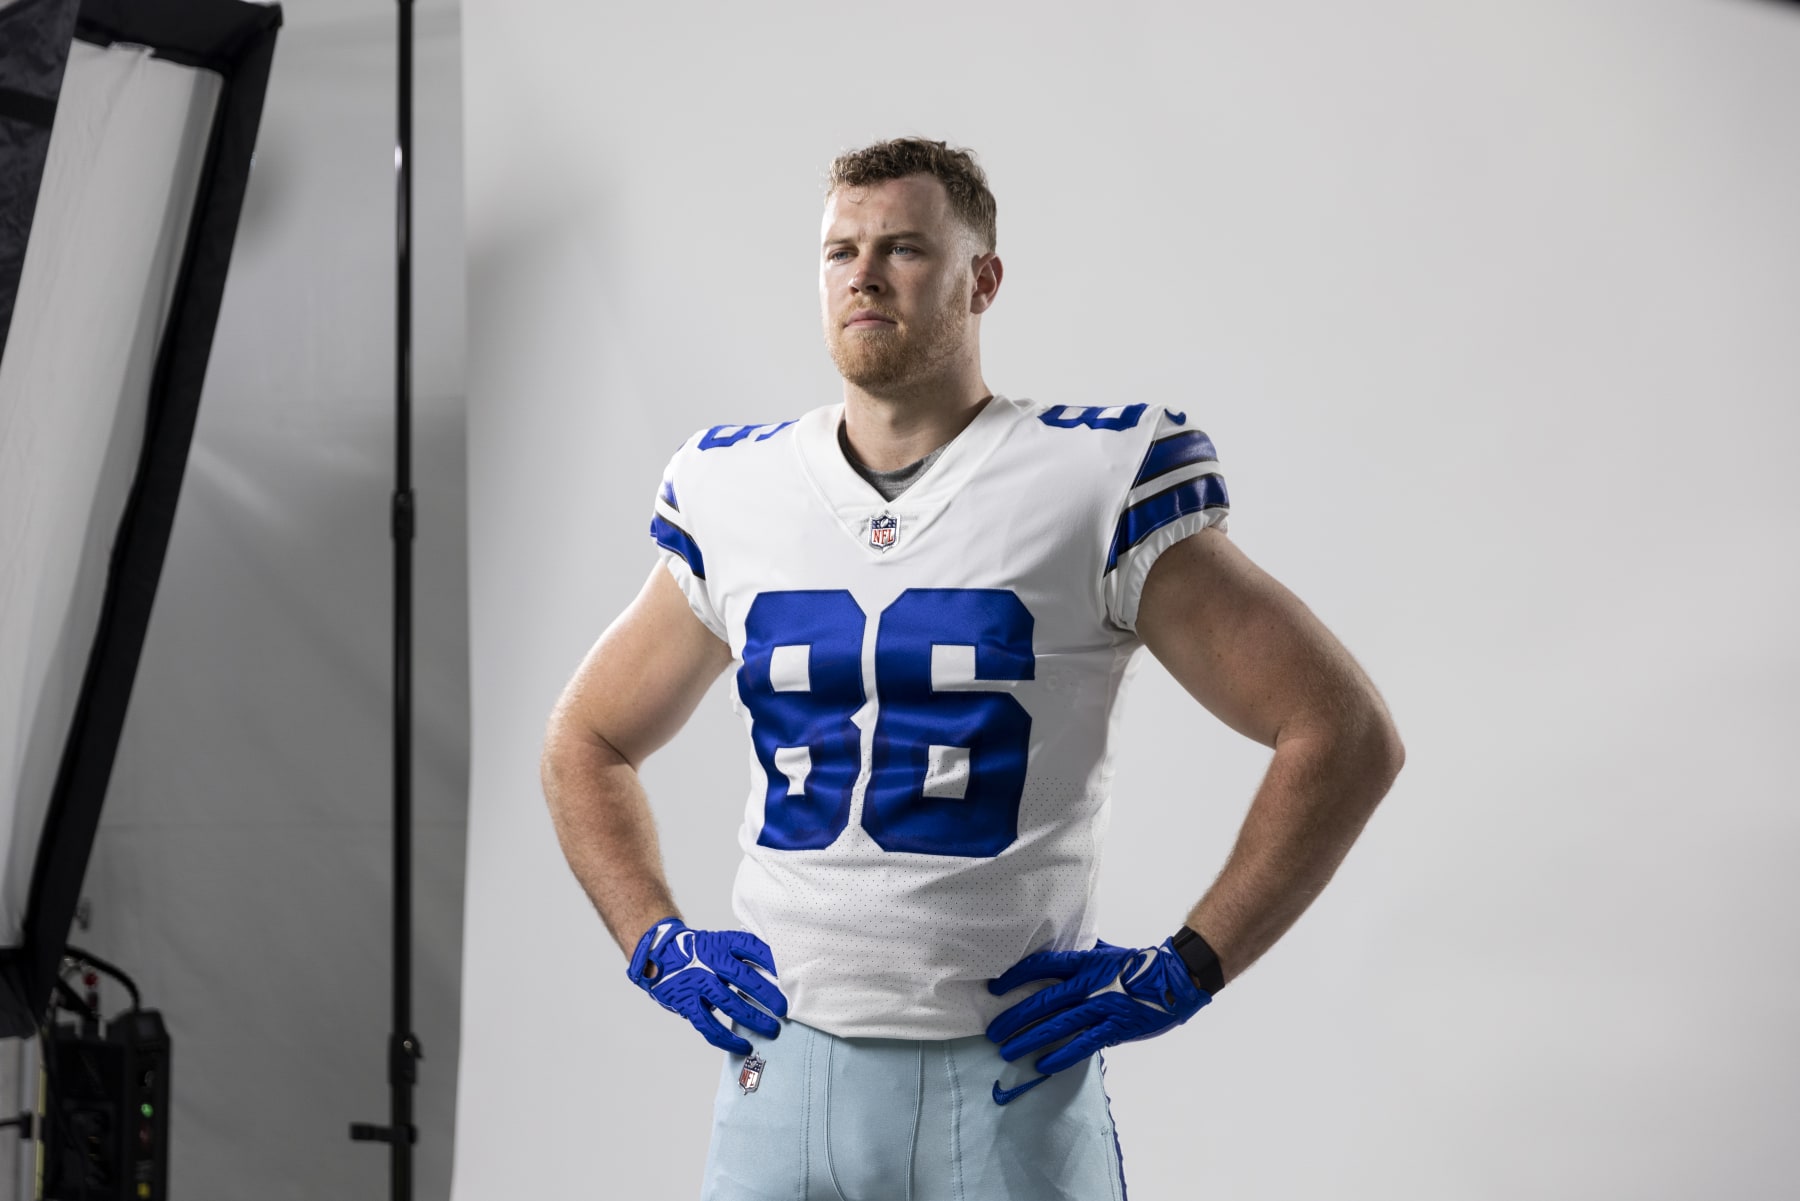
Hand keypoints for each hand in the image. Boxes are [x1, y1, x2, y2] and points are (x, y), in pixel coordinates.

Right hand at [626, 916, 787, 1054]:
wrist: (659, 955)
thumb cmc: (700, 951)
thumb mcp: (721, 943)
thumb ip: (745, 954)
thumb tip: (780, 970)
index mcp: (723, 944)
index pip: (752, 948)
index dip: (772, 961)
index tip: (789, 975)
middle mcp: (711, 962)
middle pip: (744, 978)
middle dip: (767, 995)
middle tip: (784, 1010)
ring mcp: (698, 983)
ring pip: (729, 1004)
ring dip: (753, 1018)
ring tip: (772, 1030)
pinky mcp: (687, 1003)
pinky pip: (709, 1025)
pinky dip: (727, 1039)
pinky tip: (743, 1046)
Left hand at [984, 938, 1209, 1102]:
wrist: (1177, 979)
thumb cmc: (1140, 965)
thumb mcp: (1108, 952)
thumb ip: (1083, 952)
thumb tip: (1061, 948)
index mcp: (1085, 963)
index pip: (1043, 966)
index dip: (1016, 975)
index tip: (996, 987)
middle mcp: (1088, 985)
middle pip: (1043, 1001)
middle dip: (1015, 1017)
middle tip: (994, 1031)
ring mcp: (1101, 1008)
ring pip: (1057, 1025)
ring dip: (1029, 1039)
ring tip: (1007, 1051)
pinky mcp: (1114, 1028)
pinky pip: (1083, 1044)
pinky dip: (1061, 1056)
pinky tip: (1043, 1066)